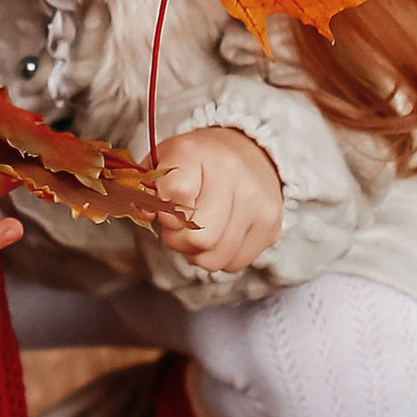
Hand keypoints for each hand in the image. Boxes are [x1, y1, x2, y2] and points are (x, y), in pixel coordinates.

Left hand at [150, 124, 283, 273]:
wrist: (247, 152)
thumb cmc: (197, 162)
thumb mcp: (163, 162)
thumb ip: (146, 188)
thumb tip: (148, 212)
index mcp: (196, 152)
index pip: (175, 194)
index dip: (163, 209)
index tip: (166, 203)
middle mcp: (232, 174)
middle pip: (198, 237)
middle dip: (180, 239)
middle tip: (180, 224)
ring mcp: (256, 202)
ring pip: (214, 258)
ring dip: (199, 252)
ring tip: (201, 228)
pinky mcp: (270, 227)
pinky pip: (234, 263)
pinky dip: (221, 255)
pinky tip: (221, 232)